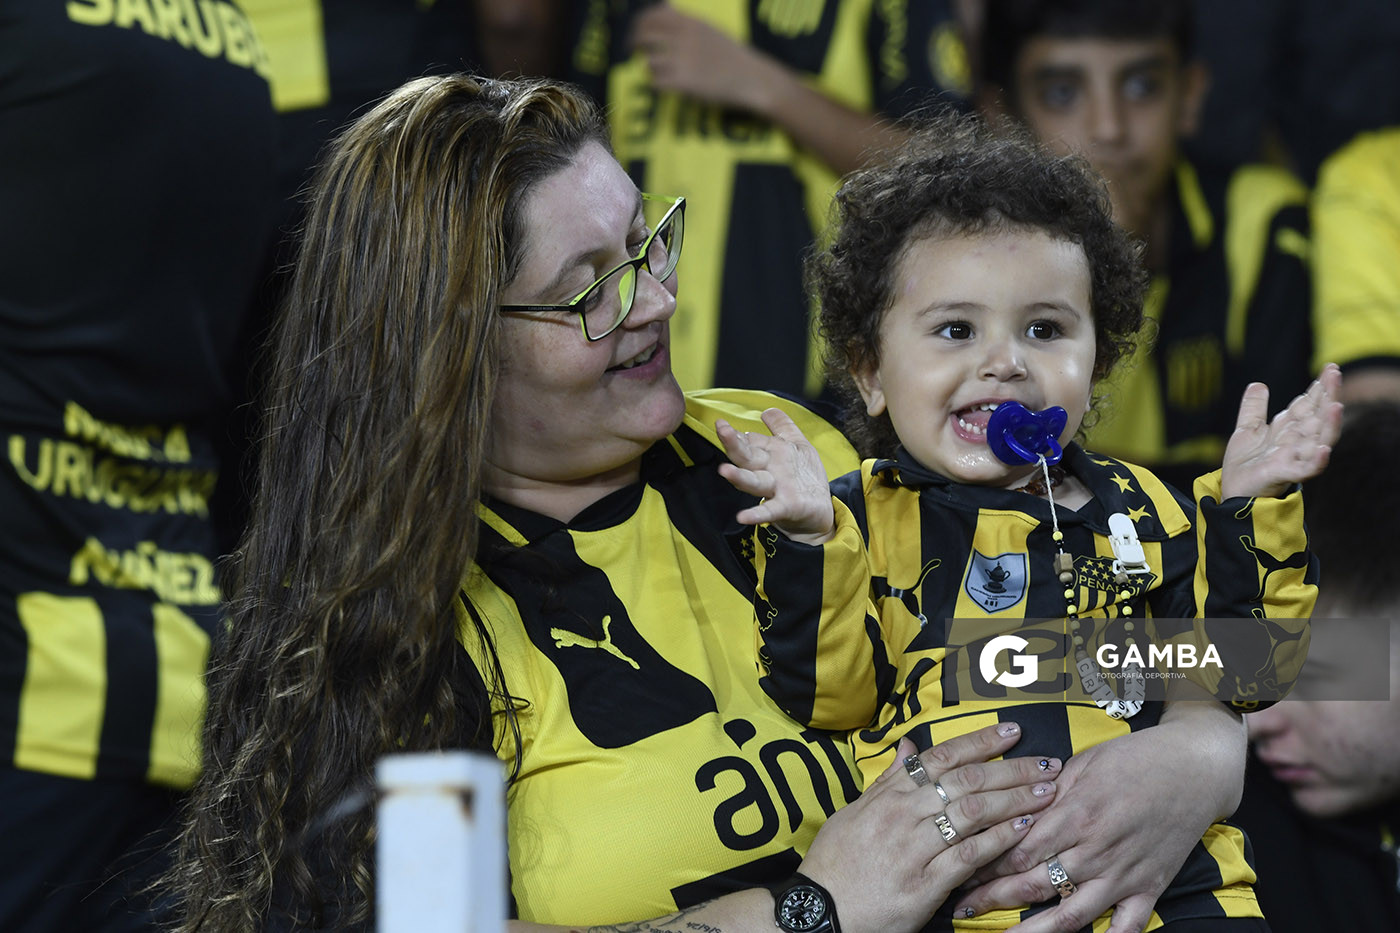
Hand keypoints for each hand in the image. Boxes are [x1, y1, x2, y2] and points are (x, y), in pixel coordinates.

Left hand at [629, 3, 789, 112]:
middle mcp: (683, 38)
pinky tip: (667, 86)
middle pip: (643, 38)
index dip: (638, 26)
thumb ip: (683, 18)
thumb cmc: (729, 53)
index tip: (638, 35)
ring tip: (661, 72)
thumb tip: (662, 5)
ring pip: (648, 62)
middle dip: (636, 46)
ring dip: (650, 68)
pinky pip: (656, 83)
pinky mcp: (684, 83)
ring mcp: (683, 60)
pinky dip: (657, 85)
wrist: (750, 77)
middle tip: (638, 54)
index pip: (650, 17)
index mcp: (688, 22)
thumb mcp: (707, 27)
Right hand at [717, 409, 835, 544]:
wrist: (820, 510)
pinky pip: (769, 510)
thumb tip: (767, 410)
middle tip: (721, 428)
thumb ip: (782, 427)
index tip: (721, 424)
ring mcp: (775, 489)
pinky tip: (742, 516)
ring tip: (724, 470)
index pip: (748, 442)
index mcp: (769, 455)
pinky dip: (756, 514)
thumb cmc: (804, 477)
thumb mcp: (796, 445)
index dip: (736, 435)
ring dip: (739, 477)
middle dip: (733, 443)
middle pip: (746, 457)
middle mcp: (768, 471)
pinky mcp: (786, 506)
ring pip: (754, 481)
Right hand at [800, 725, 1061, 932]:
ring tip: (1047, 793)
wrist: (821, 911)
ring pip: (972, 814)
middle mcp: (902, 814)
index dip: (981, 742)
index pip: (942, 757)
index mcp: (889, 795)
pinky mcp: (925, 884)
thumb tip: (908, 747)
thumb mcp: (854, 812)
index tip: (1012, 732)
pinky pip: (969, 856)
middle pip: (966, 781)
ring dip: (1014, 801)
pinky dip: (999, 840)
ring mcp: (914, 848)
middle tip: (1047, 764)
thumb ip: (887, 780)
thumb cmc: (837, 861)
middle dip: (1012, 770)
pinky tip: (1024, 830)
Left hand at [952, 705, 1245, 932]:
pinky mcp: (1150, 886)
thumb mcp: (1082, 764)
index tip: (958, 870)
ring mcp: (1123, 872)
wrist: (1194, 768)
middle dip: (993, 898)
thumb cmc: (1133, 759)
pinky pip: (1127, 926)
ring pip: (1073, 914)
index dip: (985, 864)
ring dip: (1035, 931)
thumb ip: (1046, 792)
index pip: (1018, 848)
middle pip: (1034, 883)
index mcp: (1074, 813)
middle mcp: (1096, 848)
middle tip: (963, 908)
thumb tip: (1009, 806)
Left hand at [1220, 362, 1342, 499]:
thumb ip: (1253, 408)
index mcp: (1289, 429)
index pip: (1308, 404)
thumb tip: (1258, 384)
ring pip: (1319, 440)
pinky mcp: (1285, 474)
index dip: (1319, 387)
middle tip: (1335, 373)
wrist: (1232, 491)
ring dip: (1329, 424)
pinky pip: (1307, 469)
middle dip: (1328, 396)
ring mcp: (1294, 458)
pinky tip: (1323, 448)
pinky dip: (1317, 460)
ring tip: (1336, 405)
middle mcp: (1297, 441)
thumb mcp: (1247, 430)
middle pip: (1317, 416)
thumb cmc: (1246, 464)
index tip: (1330, 368)